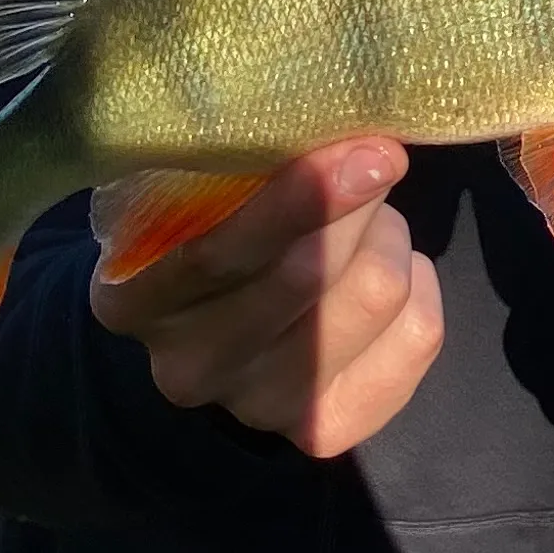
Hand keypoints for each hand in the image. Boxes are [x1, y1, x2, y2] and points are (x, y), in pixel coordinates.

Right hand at [91, 139, 440, 458]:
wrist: (205, 337)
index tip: (364, 148)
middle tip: (375, 158)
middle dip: (360, 202)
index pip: (218, 253)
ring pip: (376, 295)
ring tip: (365, 222)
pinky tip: (389, 269)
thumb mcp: (189, 193)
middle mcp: (189, 367)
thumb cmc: (204, 233)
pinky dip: (420, 284)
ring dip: (387, 237)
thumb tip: (344, 122)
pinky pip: (419, 335)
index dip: (300, 200)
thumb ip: (241, 166)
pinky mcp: (326, 430)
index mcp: (133, 299)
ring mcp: (258, 407)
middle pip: (310, 274)